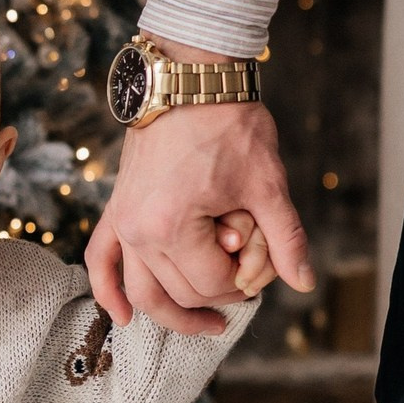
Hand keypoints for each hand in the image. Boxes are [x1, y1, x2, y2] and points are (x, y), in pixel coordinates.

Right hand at [85, 33, 312, 335]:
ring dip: (171, 314)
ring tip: (204, 322)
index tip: (265, 267)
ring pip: (142, 291)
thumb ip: (284, 238)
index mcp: (174, 227)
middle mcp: (140, 232)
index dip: (245, 283)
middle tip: (246, 285)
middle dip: (217, 294)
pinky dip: (107, 291)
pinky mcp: (117, 211)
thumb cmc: (229, 125)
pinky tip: (120, 317)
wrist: (188, 80)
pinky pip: (101, 260)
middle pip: (180, 291)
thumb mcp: (267, 184)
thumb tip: (302, 281)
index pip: (212, 283)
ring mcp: (123, 222)